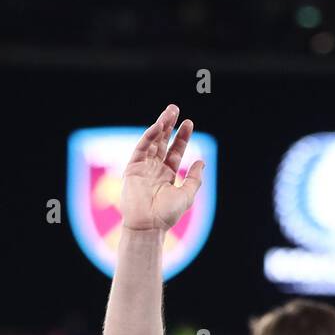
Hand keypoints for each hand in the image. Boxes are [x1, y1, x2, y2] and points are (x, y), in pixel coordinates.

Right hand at [120, 104, 203, 232]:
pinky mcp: (132, 168)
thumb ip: (194, 179)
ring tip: (169, 112)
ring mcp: (143, 167)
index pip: (175, 151)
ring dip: (160, 126)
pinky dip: (149, 137)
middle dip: (169, 125)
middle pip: (163, 142)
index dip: (182, 137)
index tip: (189, 123)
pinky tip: (157, 127)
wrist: (148, 225)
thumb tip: (202, 162)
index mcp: (168, 175)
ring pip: (152, 142)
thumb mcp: (187, 195)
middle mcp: (155, 169)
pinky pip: (141, 149)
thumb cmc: (167, 215)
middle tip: (175, 108)